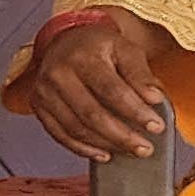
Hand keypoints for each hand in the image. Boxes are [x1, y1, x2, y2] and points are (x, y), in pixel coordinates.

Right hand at [23, 7, 168, 159]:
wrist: (66, 41)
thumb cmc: (98, 47)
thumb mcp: (126, 49)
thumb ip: (141, 74)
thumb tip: (154, 99)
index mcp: (82, 57)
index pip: (111, 90)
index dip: (135, 111)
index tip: (156, 126)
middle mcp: (58, 74)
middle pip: (91, 114)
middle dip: (121, 135)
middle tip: (144, 148)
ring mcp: (44, 92)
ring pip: (75, 128)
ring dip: (105, 145)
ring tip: (129, 151)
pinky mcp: (38, 107)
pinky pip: (59, 135)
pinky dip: (82, 148)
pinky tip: (103, 154)